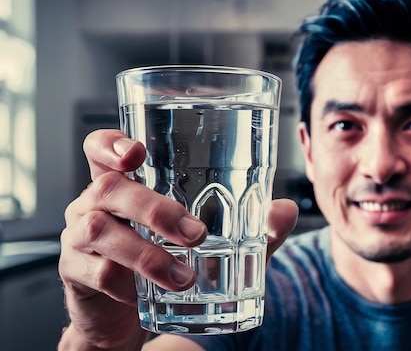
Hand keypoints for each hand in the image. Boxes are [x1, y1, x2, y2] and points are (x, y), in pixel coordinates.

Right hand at [58, 129, 297, 349]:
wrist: (124, 316)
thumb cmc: (165, 264)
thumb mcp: (212, 245)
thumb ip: (250, 226)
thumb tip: (287, 210)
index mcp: (124, 186)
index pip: (101, 149)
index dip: (110, 143)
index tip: (136, 151)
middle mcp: (94, 204)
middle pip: (109, 187)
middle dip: (155, 208)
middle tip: (197, 234)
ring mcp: (79, 238)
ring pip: (100, 230)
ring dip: (147, 253)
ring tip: (185, 276)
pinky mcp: (75, 273)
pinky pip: (96, 272)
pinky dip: (126, 284)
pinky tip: (145, 295)